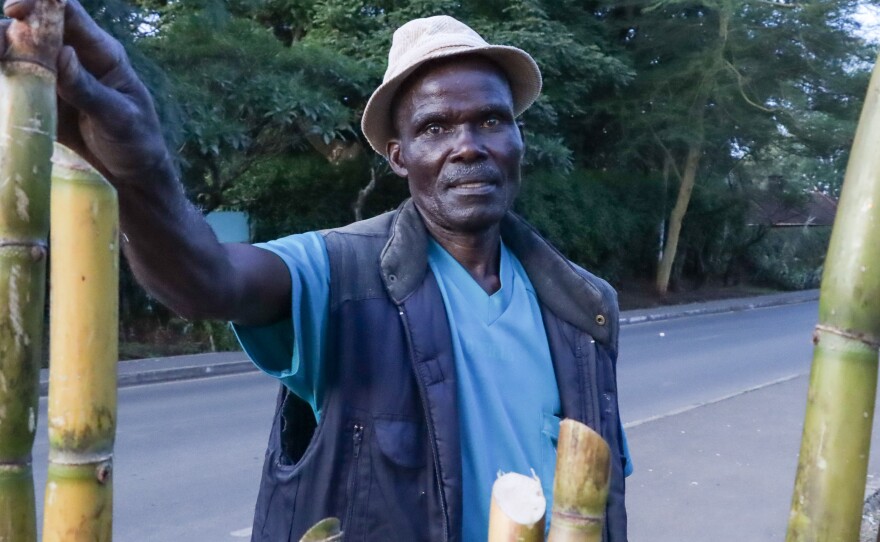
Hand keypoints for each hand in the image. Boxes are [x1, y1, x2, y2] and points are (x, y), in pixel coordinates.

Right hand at [1, 0, 170, 183]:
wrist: (133, 174)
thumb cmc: (137, 141)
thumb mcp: (118, 118)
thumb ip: (88, 89)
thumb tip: (62, 54)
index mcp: (102, 53)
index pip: (69, 14)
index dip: (40, 4)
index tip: (14, 10)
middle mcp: (76, 58)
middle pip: (35, 29)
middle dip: (9, 30)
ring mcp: (57, 78)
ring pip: (20, 54)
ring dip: (2, 53)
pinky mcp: (43, 99)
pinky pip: (17, 81)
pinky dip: (4, 77)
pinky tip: (1, 83)